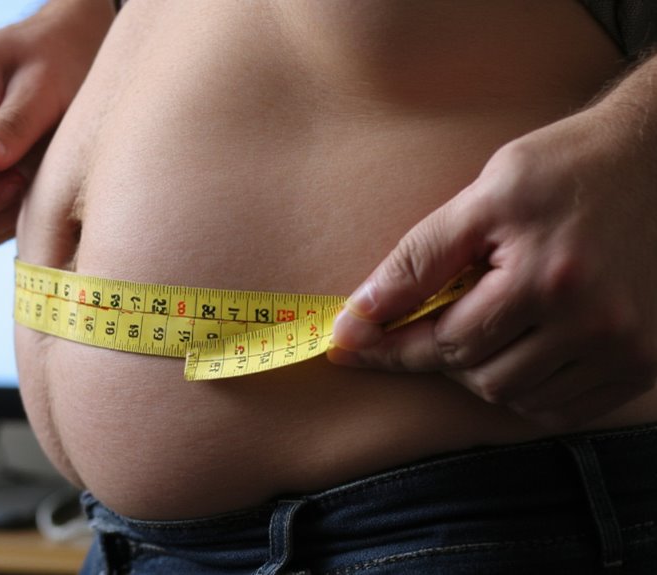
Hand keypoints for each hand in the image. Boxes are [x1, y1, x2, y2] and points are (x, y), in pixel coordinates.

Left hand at [328, 101, 656, 429]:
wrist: (654, 160)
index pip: (446, 341)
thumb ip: (418, 260)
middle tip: (441, 313)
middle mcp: (595, 323)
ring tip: (489, 320)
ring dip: (486, 371)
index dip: (391, 347)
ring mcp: (628, 349)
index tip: (347, 348)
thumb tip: (359, 315)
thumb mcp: (482, 197)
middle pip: (481, 377)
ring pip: (519, 399)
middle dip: (444, 351)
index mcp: (548, 278)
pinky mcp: (646, 362)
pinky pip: (564, 409)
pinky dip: (528, 390)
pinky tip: (521, 348)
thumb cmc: (562, 169)